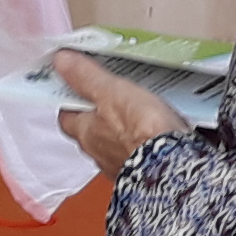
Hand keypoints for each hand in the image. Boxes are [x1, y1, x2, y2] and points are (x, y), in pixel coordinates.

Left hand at [54, 50, 179, 174]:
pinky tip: (155, 136)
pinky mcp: (142, 173)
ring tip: (135, 116)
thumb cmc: (141, 132)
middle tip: (106, 100)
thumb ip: (85, 76)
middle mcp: (98, 153)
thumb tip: (63, 62)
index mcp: (85, 132)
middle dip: (95, 119)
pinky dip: (141, 147)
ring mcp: (119, 165)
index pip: (66, 116)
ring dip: (119, 135)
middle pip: (88, 132)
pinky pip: (136, 157)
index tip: (73, 87)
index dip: (69, 101)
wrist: (173, 166)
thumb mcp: (111, 92)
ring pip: (112, 146)